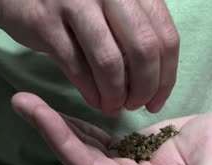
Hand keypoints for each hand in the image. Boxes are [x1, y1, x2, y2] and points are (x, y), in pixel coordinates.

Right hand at [0, 0, 179, 114]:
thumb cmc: (77, 3)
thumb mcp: (115, 5)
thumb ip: (139, 31)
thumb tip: (158, 79)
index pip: (165, 37)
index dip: (166, 76)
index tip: (158, 100)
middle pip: (143, 50)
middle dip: (144, 88)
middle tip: (136, 105)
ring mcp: (74, 3)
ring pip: (110, 62)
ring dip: (116, 95)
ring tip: (114, 107)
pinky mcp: (45, 22)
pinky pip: (76, 68)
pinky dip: (90, 92)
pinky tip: (95, 101)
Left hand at [11, 92, 211, 164]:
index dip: (64, 143)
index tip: (37, 113)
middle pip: (79, 162)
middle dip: (49, 132)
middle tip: (20, 101)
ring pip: (80, 153)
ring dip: (54, 128)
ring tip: (27, 102)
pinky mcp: (122, 160)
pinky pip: (91, 146)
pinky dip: (72, 128)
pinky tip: (53, 113)